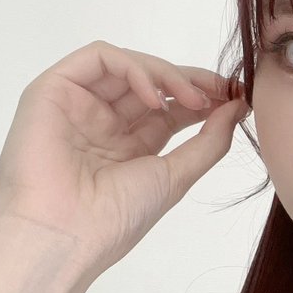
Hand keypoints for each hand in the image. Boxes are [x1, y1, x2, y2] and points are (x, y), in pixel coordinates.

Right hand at [0, 39, 249, 284]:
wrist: (65, 233)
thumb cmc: (114, 217)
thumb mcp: (175, 176)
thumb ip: (209, 141)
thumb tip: (238, 107)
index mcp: (129, 145)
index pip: (171, 108)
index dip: (204, 97)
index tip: (238, 99)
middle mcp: (103, 122)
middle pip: (152, 83)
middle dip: (192, 81)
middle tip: (223, 90)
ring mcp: (78, 104)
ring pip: (128, 65)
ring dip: (168, 74)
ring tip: (194, 98)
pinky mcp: (54, 89)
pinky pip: (98, 58)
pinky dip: (134, 68)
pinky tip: (155, 98)